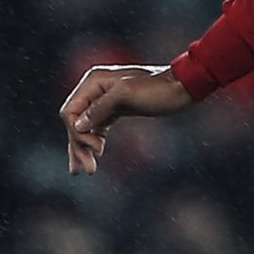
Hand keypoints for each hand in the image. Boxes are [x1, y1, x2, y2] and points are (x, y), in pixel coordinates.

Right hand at [59, 64, 191, 175]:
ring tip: (87, 171)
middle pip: (75, 122)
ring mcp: (105, 99)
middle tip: (86, 171)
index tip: (96, 149)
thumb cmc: (158, 89)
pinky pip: (98, 128)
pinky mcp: (116, 109)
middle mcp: (95, 89)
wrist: (183, 87)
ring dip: (84, 148)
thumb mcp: (127, 95)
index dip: (77, 133)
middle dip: (79, 146)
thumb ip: (100, 107)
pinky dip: (95, 142)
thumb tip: (78, 125)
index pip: (70, 112)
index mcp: (94, 81)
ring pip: (85, 127)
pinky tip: (95, 156)